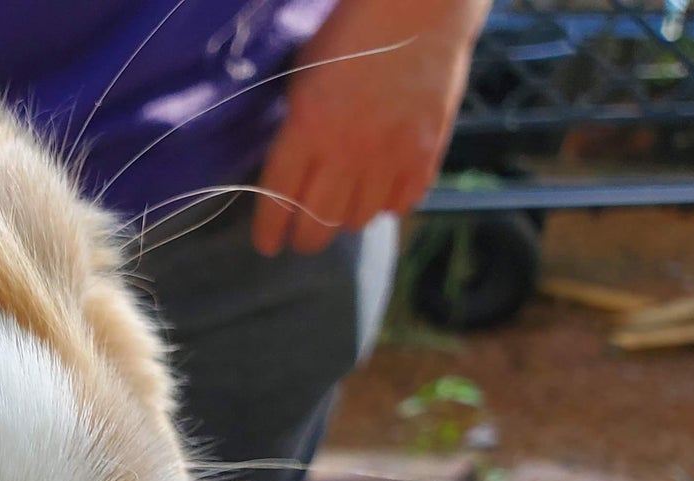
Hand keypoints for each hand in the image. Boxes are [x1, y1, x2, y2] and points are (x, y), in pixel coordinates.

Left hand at [251, 0, 487, 255]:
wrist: (418, 10)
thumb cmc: (352, 35)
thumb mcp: (303, 77)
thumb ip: (296, 128)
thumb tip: (291, 172)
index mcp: (307, 128)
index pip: (278, 200)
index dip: (270, 231)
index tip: (268, 245)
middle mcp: (345, 152)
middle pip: (318, 225)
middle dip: (305, 238)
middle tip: (303, 237)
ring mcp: (388, 156)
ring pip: (358, 220)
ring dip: (346, 220)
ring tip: (343, 208)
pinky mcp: (425, 154)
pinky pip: (401, 206)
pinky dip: (387, 206)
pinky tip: (380, 193)